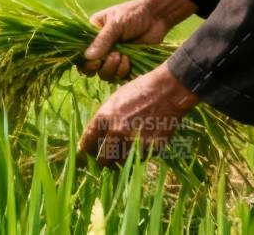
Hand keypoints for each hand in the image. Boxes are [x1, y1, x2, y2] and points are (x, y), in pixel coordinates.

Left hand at [77, 64, 200, 164]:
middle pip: (102, 160)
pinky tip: (140, 145)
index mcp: (104, 118)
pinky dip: (137, 156)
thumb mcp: (115, 101)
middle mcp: (116, 131)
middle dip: (102, 162)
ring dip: (120, 161)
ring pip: (120, 163)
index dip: (86, 152)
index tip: (87, 156)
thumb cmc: (139, 92)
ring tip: (124, 154)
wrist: (167, 91)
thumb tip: (95, 138)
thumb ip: (104, 120)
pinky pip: (138, 159)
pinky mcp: (149, 148)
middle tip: (106, 161)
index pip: (86, 144)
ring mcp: (133, 141)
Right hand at [78, 0, 197, 81]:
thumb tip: (86, 57)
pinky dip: (123, 72)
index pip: (80, 53)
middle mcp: (101, 48)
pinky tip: (130, 60)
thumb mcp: (116, 23)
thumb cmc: (133, 14)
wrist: (156, 17)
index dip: (84, 62)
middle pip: (91, 69)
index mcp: (92, 35)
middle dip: (101, 66)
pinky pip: (119, 77)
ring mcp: (113, 58)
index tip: (95, 61)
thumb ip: (102, 40)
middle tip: (114, 56)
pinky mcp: (126, 65)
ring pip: (105, 74)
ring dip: (113, 69)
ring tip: (124, 56)